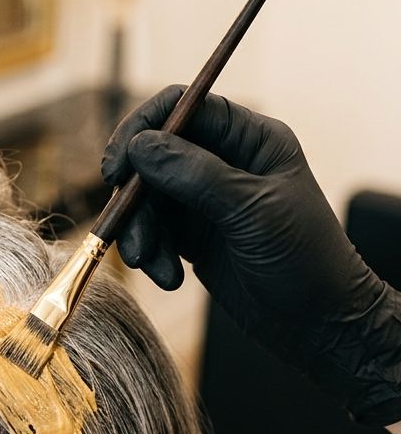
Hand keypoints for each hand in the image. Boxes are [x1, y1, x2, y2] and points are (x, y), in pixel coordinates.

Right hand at [102, 85, 400, 424]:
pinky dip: (152, 254)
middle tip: (122, 225)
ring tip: (150, 264)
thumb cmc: (304, 260)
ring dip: (140, 232)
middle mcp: (223, 163)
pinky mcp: (192, 236)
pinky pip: (154, 232)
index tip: (117, 167)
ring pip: (147, 199)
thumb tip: (140, 145)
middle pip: (154, 157)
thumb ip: (194, 175)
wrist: (316, 325)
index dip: (143, 129)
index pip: (184, 108)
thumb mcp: (251, 212)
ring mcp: (204, 200)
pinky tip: (169, 278)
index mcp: (250, 140)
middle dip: (135, 195)